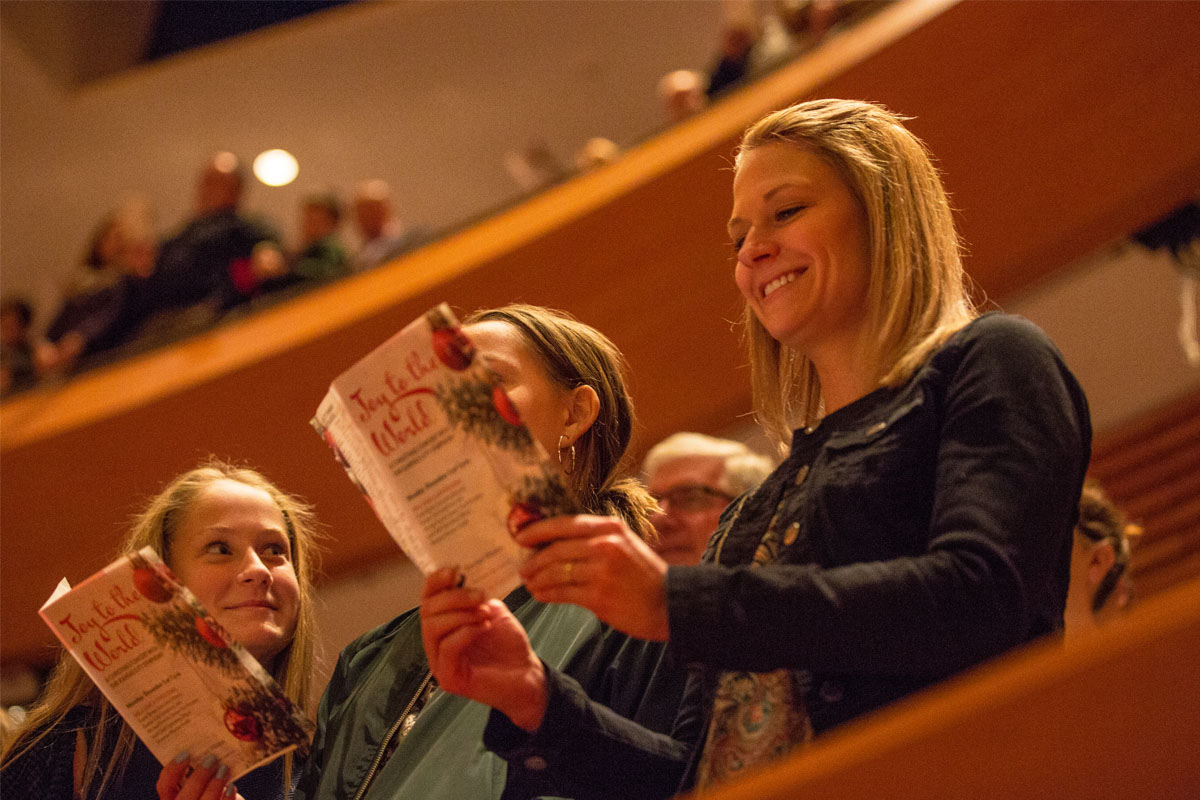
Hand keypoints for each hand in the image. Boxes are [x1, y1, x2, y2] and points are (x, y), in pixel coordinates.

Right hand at [157, 753, 240, 799]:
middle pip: (184, 799)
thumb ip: (201, 767)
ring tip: (224, 769)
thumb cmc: (215, 786)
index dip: (172, 771)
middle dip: (197, 778)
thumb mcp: (205, 777)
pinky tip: (232, 786)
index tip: (186, 754)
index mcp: (173, 797)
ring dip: (213, 786)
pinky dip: (226, 799)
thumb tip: (210, 743)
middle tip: (212, 759)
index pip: (165, 786)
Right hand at [420, 569, 547, 730]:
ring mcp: (439, 662)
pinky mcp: (448, 679)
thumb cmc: (508, 644)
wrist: (527, 675)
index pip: (427, 598)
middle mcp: (435, 642)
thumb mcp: (492, 610)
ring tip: (484, 612)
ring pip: (433, 628)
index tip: (455, 570)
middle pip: (427, 611)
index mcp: (442, 623)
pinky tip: (484, 626)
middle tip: (480, 594)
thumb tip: (468, 573)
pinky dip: (465, 632)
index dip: (435, 581)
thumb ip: (477, 595)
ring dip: (461, 614)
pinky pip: (447, 648)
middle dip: (453, 597)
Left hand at [516, 515, 669, 640]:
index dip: (538, 530)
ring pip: (555, 572)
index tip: (520, 537)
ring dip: (537, 579)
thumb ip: (595, 539)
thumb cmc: (644, 574)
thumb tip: (555, 543)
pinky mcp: (598, 596)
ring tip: (530, 584)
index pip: (564, 523)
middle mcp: (605, 545)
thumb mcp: (625, 543)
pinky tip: (542, 595)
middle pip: (555, 550)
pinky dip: (547, 594)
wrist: (670, 603)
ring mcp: (601, 571)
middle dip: (533, 560)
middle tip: (523, 568)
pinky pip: (562, 593)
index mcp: (610, 527)